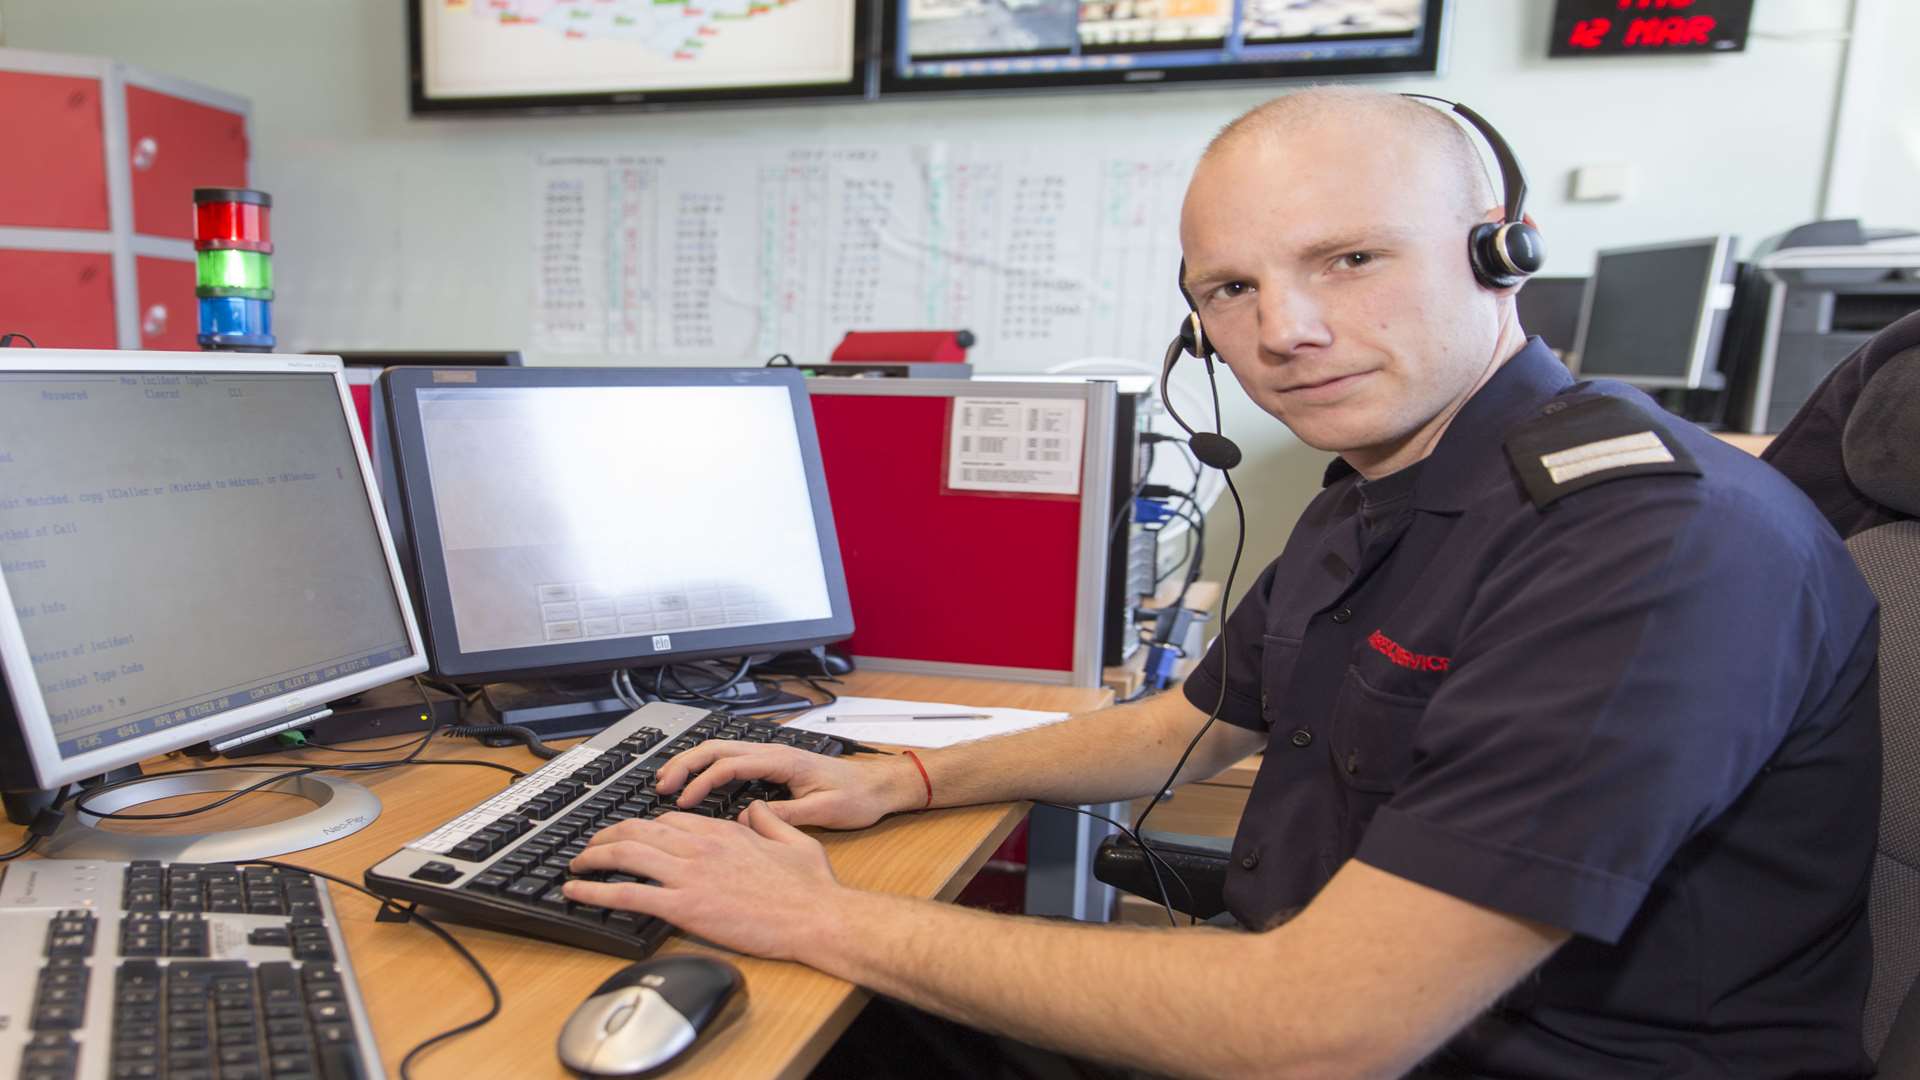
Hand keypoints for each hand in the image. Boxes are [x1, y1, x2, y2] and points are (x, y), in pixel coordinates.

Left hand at [564, 803, 845, 961]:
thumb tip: (754, 810)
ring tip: (577, 865)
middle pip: (638, 830)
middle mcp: (700, 847)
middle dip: (606, 835)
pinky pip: (628, 895)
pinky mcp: (684, 907)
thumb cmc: (809, 888)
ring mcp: (689, 876)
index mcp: (723, 831)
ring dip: (593, 857)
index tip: (631, 835)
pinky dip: (595, 891)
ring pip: (625, 854)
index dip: (643, 826)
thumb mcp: (794, 839)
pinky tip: (577, 892)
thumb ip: (769, 821)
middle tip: (591, 845)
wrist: (816, 917)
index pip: (669, 820)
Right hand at [653, 740, 923, 828]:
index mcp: (783, 760)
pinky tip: (696, 784)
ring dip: (692, 764)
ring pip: (722, 751)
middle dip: (685, 764)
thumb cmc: (857, 797)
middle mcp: (774, 752)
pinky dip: (707, 769)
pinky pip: (732, 761)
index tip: (684, 802)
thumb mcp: (824, 812)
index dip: (703, 781)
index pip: (731, 764)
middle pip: (718, 748)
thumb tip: (746, 818)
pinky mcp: (773, 765)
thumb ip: (786, 816)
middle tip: (660, 787)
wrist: (879, 786)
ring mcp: (772, 756)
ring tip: (667, 783)